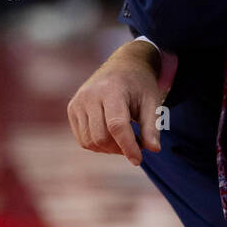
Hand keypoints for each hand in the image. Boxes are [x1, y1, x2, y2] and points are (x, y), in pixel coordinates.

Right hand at [67, 39, 177, 166]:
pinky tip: (112, 136)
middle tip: (137, 143)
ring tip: (126, 138)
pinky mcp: (72, 109)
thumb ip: (152, 126)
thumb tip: (154, 150)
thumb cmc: (140, 85)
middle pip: (101, 137)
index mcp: (112, 89)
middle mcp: (90, 95)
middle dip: (120, 148)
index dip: (127, 146)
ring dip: (109, 149)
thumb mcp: (152, 102)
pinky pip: (83, 140)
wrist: (123, 66)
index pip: (116, 125)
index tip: (138, 160)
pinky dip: (98, 145)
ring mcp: (78, 102)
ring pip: (90, 142)